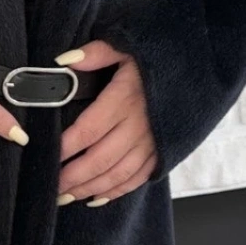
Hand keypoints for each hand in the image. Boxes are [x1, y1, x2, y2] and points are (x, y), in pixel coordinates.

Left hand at [55, 39, 157, 205]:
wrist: (200, 67)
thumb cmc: (157, 57)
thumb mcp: (126, 46)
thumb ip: (95, 53)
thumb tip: (63, 61)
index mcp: (125, 98)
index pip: (88, 129)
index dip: (65, 147)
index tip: (46, 156)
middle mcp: (139, 125)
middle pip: (100, 159)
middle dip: (72, 177)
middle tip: (50, 186)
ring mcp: (153, 142)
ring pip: (117, 174)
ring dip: (90, 188)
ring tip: (66, 197)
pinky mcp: (163, 152)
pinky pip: (138, 178)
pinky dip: (116, 191)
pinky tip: (96, 198)